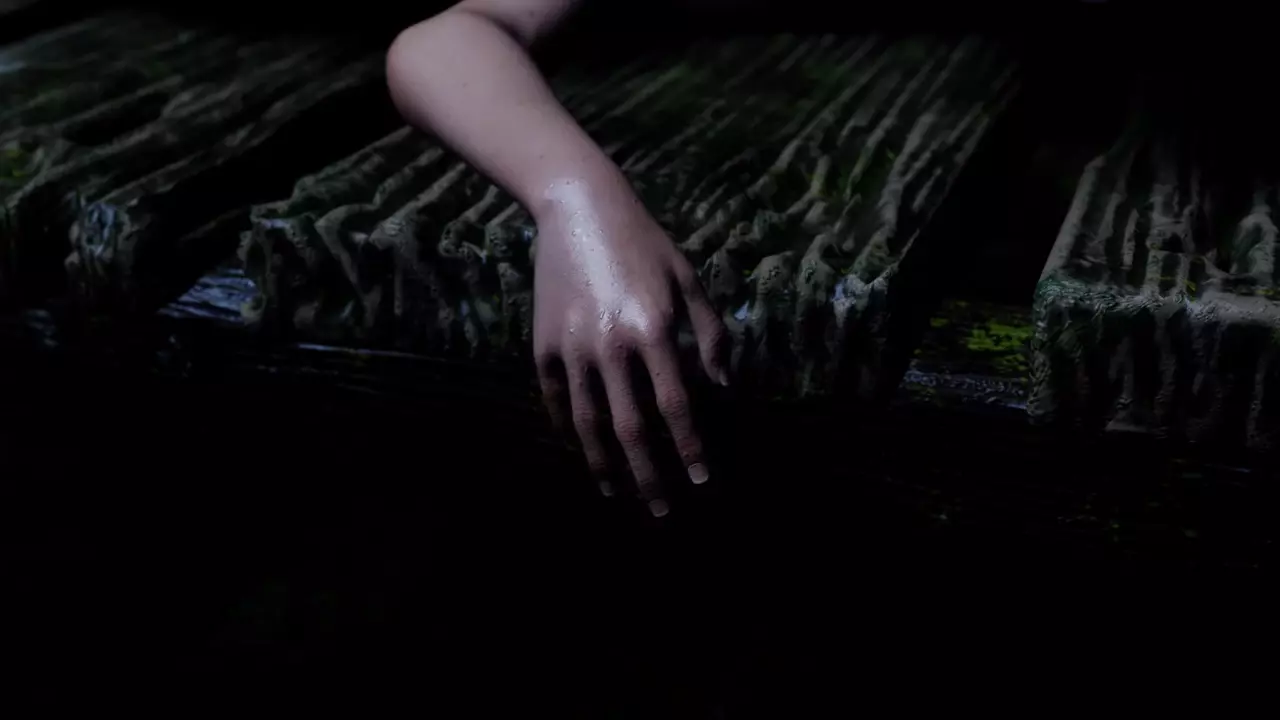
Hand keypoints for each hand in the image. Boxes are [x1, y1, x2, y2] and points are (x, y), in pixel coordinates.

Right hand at [532, 179, 728, 515]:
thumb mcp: (688, 280)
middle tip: (661, 510)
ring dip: (604, 466)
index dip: (689, 449)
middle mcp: (611, 345)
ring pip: (588, 424)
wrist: (578, 209)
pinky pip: (556, 400)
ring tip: (616, 492)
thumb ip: (709, 335)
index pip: (675, 408)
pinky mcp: (543, 344)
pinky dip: (569, 430)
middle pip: (631, 429)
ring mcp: (572, 347)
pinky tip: (583, 450)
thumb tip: (721, 388)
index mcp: (653, 329)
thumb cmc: (645, 244)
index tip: (701, 480)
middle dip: (649, 477)